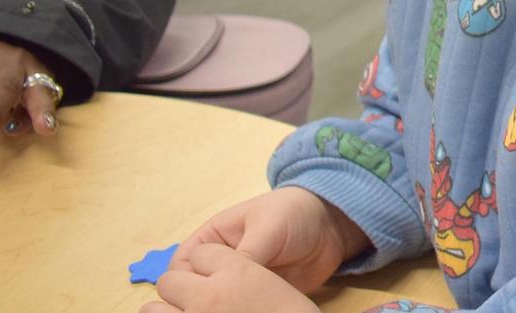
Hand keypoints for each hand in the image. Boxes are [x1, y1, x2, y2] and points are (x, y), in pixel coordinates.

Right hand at [141, 243, 320, 312]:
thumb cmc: (294, 213)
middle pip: (196, 287)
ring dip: (223, 309)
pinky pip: (241, 309)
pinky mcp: (256, 297)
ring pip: (217, 302)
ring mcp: (237, 281)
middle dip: (200, 299)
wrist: (332, 226)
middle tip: (219, 307)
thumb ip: (245, 253)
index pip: (183, 264)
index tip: (198, 293)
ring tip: (238, 310)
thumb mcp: (267, 227)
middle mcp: (220, 261)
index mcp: (213, 237)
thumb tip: (223, 281)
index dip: (185, 280)